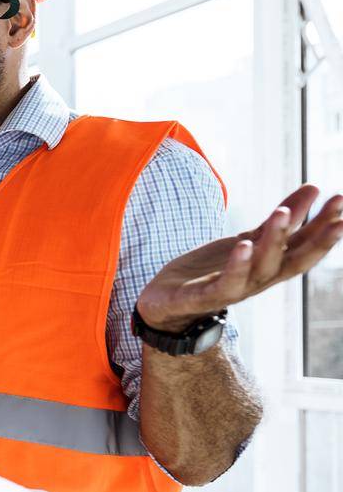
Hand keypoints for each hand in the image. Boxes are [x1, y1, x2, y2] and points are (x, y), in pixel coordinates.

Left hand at [135, 184, 342, 332]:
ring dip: (274, 240)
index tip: (341, 200)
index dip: (325, 227)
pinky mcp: (204, 296)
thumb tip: (314, 189)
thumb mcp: (248, 239)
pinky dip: (237, 265)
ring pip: (261, 267)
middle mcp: (258, 279)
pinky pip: (225, 283)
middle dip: (318, 237)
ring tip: (282, 213)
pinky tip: (243, 244)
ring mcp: (233, 289)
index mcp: (270, 265)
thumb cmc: (212, 270)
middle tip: (337, 210)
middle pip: (294, 259)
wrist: (166, 302)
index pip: (305, 246)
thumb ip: (280, 221)